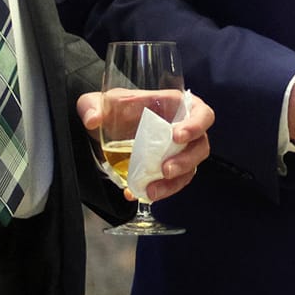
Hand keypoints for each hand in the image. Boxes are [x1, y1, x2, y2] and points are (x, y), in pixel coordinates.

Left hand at [78, 89, 215, 201]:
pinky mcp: (169, 170)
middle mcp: (183, 130)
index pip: (201, 113)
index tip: (178, 136)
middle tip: (165, 169)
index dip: (196, 125)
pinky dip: (159, 191)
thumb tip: (93, 120)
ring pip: (190, 170)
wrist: (109, 128)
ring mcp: (178, 152)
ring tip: (152, 190)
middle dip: (186, 160)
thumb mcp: (100, 101)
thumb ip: (92, 106)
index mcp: (176, 106)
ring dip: (174, 183)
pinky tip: (138, 193)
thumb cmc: (115, 108)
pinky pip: (173, 184)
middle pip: (200, 146)